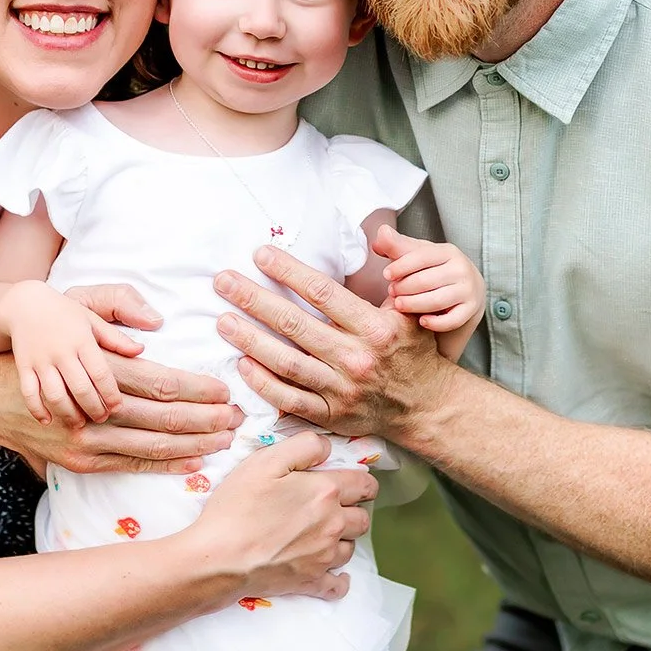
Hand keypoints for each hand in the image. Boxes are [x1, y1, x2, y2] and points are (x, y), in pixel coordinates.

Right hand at [0, 282, 241, 474]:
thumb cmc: (49, 344)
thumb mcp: (78, 307)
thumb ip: (116, 308)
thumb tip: (152, 325)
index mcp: (97, 368)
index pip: (158, 381)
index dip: (196, 388)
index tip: (226, 391)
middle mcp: (92, 408)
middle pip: (161, 417)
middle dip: (205, 419)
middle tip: (238, 419)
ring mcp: (85, 440)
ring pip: (150, 444)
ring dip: (192, 443)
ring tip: (225, 439)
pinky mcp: (80, 460)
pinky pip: (129, 465)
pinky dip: (163, 464)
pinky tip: (193, 461)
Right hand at [1, 281, 143, 424]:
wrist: (25, 304)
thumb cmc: (64, 313)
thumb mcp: (92, 320)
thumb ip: (115, 338)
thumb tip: (140, 351)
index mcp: (82, 340)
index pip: (100, 373)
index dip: (110, 394)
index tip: (117, 407)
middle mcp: (61, 351)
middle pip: (80, 388)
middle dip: (93, 408)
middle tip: (101, 419)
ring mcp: (40, 360)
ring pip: (55, 395)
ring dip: (68, 413)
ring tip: (78, 424)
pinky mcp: (23, 366)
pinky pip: (29, 393)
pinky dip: (37, 410)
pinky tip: (48, 421)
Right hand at [189, 434, 377, 601]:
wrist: (220, 558)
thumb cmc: (238, 507)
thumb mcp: (266, 460)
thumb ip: (304, 446)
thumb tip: (327, 447)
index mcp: (325, 492)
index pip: (364, 484)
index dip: (360, 481)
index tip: (350, 481)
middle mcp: (332, 525)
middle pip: (362, 518)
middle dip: (353, 510)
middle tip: (333, 506)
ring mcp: (323, 557)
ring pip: (351, 548)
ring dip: (343, 540)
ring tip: (323, 534)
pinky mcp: (310, 582)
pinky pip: (338, 586)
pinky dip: (339, 579)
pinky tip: (333, 573)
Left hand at [215, 245, 458, 439]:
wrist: (427, 405)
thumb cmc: (412, 350)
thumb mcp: (408, 310)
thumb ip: (391, 276)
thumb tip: (377, 235)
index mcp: (374, 327)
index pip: (322, 293)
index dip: (288, 271)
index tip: (260, 255)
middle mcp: (356, 358)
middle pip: (295, 324)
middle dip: (254, 300)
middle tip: (223, 281)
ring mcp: (341, 390)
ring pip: (286, 362)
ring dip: (250, 340)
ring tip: (223, 320)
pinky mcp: (331, 415)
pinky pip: (289, 400)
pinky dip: (263, 383)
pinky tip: (243, 364)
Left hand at [374, 226, 484, 332]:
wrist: (466, 290)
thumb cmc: (436, 270)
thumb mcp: (418, 255)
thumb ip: (397, 245)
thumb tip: (381, 232)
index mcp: (448, 251)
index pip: (421, 256)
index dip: (401, 266)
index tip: (386, 275)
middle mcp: (461, 269)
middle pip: (426, 280)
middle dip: (404, 287)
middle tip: (391, 292)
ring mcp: (468, 290)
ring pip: (437, 301)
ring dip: (414, 304)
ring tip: (399, 305)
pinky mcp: (470, 309)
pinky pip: (452, 320)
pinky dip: (435, 323)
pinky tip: (422, 321)